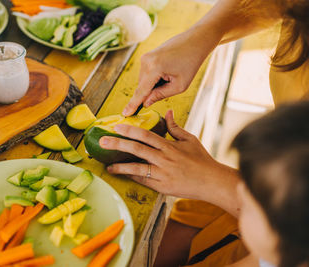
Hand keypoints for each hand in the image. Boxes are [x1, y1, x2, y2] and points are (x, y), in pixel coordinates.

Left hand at [99, 110, 240, 214]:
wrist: (211, 182)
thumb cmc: (201, 159)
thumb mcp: (189, 139)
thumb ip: (175, 127)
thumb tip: (167, 112)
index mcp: (169, 146)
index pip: (145, 135)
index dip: (129, 130)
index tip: (117, 126)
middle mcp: (164, 159)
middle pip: (136, 149)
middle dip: (117, 144)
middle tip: (102, 141)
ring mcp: (162, 174)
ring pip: (136, 168)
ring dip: (120, 166)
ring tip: (107, 165)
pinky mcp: (162, 186)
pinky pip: (143, 181)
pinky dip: (132, 177)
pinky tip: (122, 174)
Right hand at [122, 28, 218, 115]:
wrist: (195, 41)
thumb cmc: (191, 62)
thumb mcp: (180, 85)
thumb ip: (161, 95)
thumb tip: (145, 103)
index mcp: (154, 68)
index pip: (141, 91)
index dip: (133, 104)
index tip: (125, 114)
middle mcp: (146, 61)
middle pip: (142, 87)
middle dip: (151, 92)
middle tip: (170, 84)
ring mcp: (145, 57)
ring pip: (144, 81)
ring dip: (154, 85)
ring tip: (171, 75)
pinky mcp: (146, 56)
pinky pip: (146, 74)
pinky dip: (154, 78)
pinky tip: (167, 71)